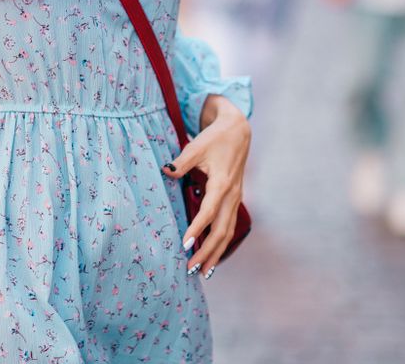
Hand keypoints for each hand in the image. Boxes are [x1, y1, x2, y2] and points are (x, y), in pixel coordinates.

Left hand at [161, 95, 249, 276]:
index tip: (185, 245)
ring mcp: (236, 199)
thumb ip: (180, 162)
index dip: (197, 229)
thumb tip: (166, 171)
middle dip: (207, 252)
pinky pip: (229, 226)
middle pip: (221, 231)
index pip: (208, 213)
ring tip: (203, 272)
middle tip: (190, 270)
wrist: (238, 131)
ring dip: (216, 253)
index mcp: (222, 184)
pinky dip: (221, 243)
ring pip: (228, 232)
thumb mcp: (196, 146)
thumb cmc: (214, 138)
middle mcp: (232, 195)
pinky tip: (212, 255)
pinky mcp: (234, 200)